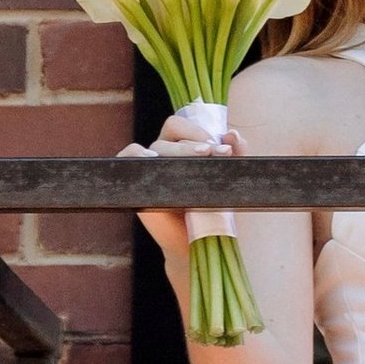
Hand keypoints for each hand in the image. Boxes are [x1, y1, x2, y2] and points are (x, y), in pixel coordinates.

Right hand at [121, 108, 235, 269]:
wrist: (194, 239)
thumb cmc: (209, 206)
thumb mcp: (226, 178)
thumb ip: (235, 154)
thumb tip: (233, 134)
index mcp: (181, 144)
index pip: (183, 124)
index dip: (199, 131)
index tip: (221, 148)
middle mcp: (163, 151)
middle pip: (171, 131)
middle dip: (194, 141)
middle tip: (212, 153)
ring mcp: (148, 165)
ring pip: (157, 145)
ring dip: (177, 150)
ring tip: (197, 160)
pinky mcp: (135, 180)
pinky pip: (128, 156)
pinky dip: (136, 153)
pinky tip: (152, 159)